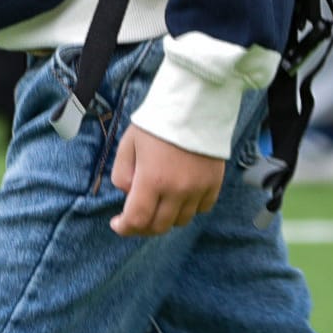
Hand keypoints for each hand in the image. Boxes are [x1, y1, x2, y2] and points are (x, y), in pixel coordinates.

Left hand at [109, 125, 224, 236]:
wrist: (193, 105)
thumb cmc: (157, 123)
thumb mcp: (128, 144)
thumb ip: (122, 174)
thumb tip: (129, 194)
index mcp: (153, 179)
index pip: (137, 219)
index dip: (125, 228)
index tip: (118, 224)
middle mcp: (178, 190)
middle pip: (160, 226)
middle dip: (143, 227)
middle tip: (135, 218)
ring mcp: (199, 189)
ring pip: (182, 220)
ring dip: (166, 218)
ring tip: (158, 204)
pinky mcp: (214, 183)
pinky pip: (202, 209)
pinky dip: (189, 208)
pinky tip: (180, 197)